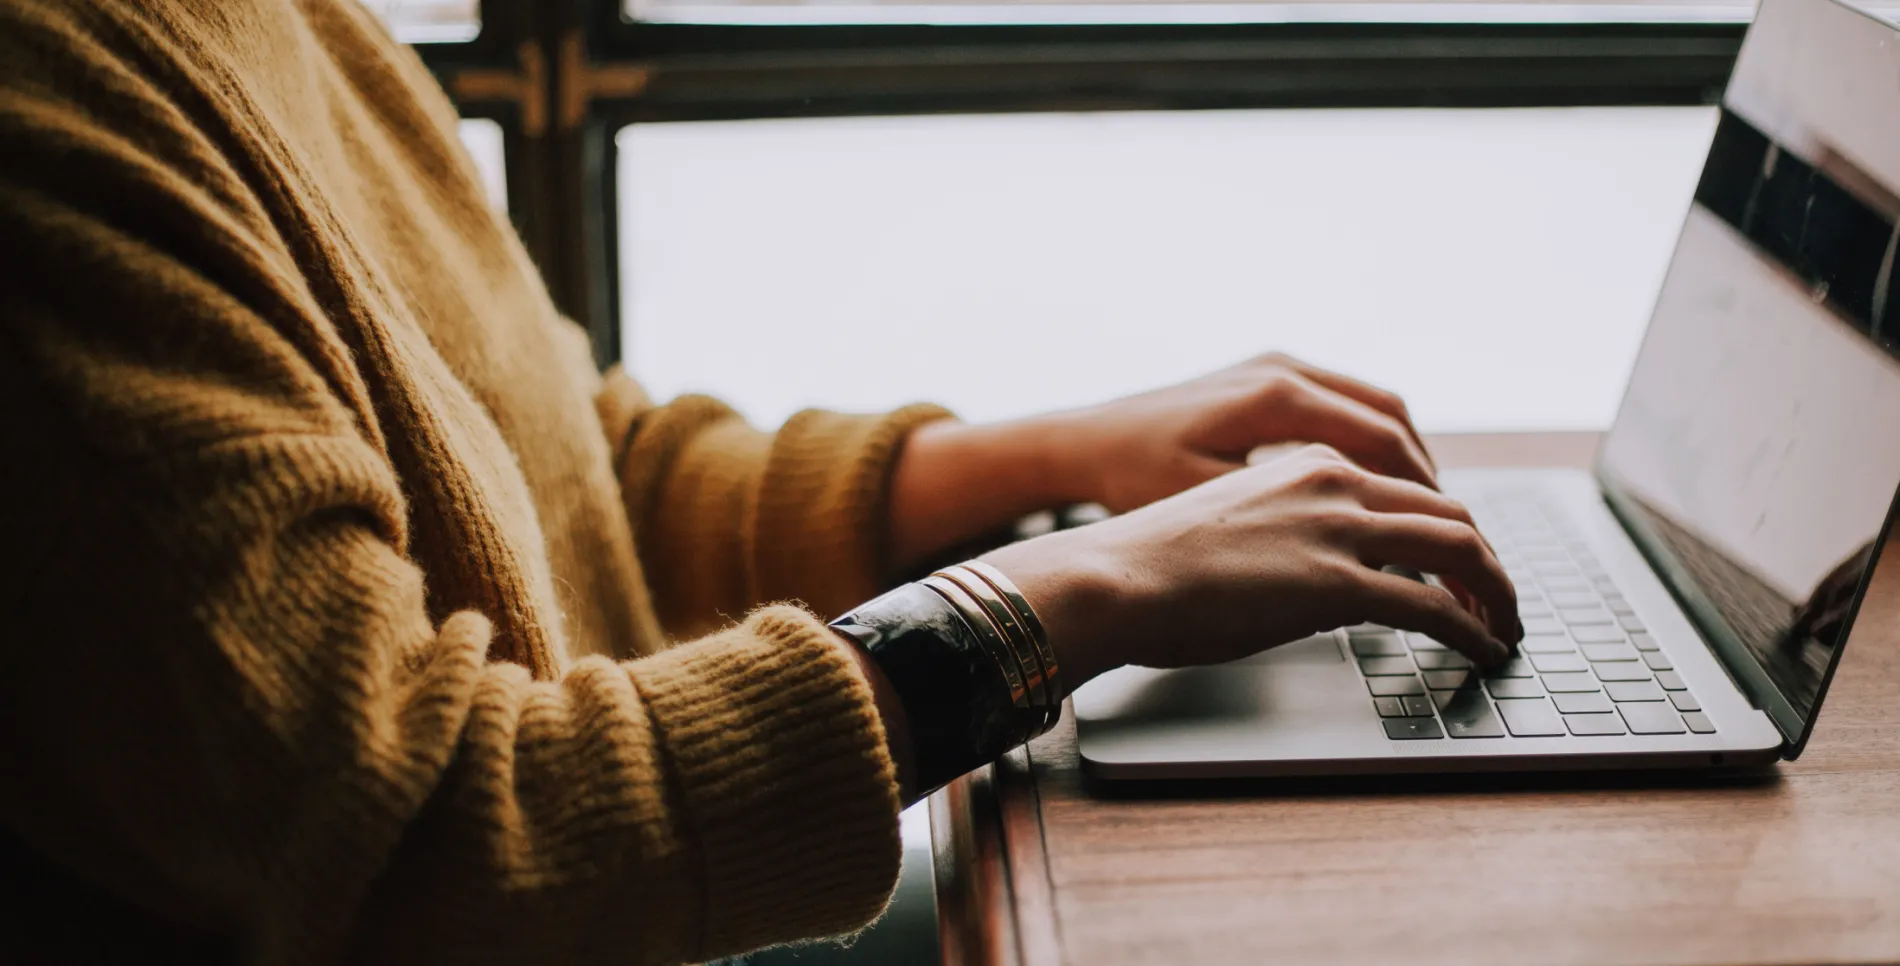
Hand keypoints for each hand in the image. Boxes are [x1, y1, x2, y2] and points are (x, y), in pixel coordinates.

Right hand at [981, 443, 1520, 687]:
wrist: (1112, 576)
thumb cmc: (1150, 562)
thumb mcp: (1232, 524)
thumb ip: (1287, 532)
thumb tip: (1314, 578)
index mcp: (1307, 462)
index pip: (1407, 487)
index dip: (1447, 529)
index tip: (1460, 565)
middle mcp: (1333, 482)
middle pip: (1449, 512)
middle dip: (1487, 561)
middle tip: (1499, 599)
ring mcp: (1338, 529)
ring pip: (1459, 548)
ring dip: (1496, 592)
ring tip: (1505, 628)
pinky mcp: (1336, 583)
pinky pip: (1434, 606)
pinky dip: (1473, 628)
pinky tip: (1482, 649)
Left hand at [1046, 352, 1435, 512]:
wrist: (1084, 442)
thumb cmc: (1133, 478)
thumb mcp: (1210, 505)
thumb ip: (1288, 518)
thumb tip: (1364, 548)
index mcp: (1276, 397)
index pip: (1382, 441)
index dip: (1424, 494)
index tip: (1446, 538)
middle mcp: (1283, 369)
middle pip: (1390, 418)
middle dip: (1426, 477)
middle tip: (1450, 531)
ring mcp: (1276, 366)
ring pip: (1373, 406)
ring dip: (1404, 457)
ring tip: (1423, 513)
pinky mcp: (1265, 376)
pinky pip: (1343, 404)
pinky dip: (1371, 443)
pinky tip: (1375, 488)